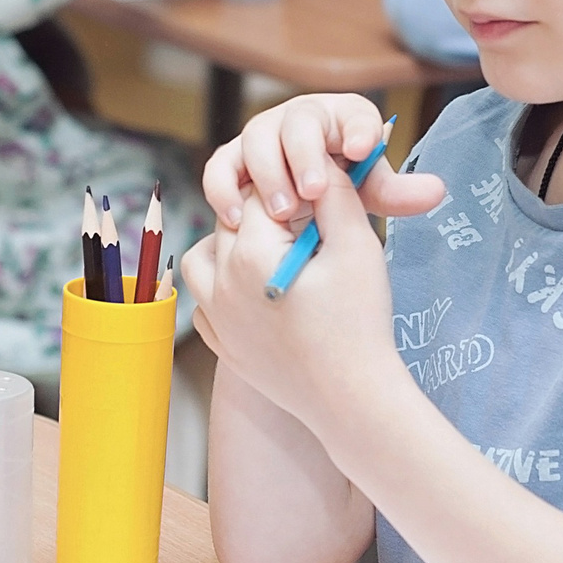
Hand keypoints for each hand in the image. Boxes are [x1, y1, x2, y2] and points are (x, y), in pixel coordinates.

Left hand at [183, 178, 412, 440]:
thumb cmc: (359, 322)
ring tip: (270, 251)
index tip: (311, 197)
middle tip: (300, 222)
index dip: (286, 188)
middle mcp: (221, 282)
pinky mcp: (223, 345)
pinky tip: (255, 290)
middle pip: (229, 222)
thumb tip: (322, 164)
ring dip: (229, 246)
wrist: (352, 399)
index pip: (256, 194)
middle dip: (261, 215)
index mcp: (251, 252)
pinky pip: (204, 304)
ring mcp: (217, 317)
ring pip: (203, 259)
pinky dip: (221, 290)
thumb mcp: (357, 247)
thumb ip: (335, 195)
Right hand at [202, 92, 443, 225]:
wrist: (298, 196)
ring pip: (256, 142)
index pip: (353, 114)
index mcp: (341, 118)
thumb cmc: (340, 185)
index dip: (359, 129)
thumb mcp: (371, 190)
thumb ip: (397, 193)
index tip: (365, 150)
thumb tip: (437, 192)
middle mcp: (298, 118)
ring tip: (283, 211)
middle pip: (297, 124)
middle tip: (314, 192)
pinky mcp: (232, 159)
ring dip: (267, 176)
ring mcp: (262, 136)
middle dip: (305, 157)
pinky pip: (221, 168)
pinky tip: (236, 218)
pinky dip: (224, 190)